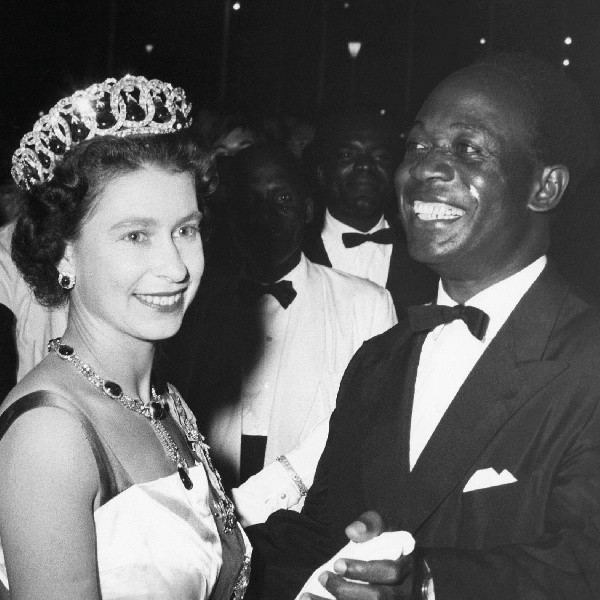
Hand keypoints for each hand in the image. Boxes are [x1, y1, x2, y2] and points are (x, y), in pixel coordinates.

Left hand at [299, 511, 414, 599]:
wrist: (396, 564)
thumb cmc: (386, 542)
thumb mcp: (382, 527)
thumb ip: (369, 524)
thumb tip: (353, 532)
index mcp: (406, 567)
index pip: (390, 572)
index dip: (364, 570)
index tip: (337, 564)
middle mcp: (402, 592)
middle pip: (378, 599)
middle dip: (346, 590)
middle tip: (323, 577)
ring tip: (307, 597)